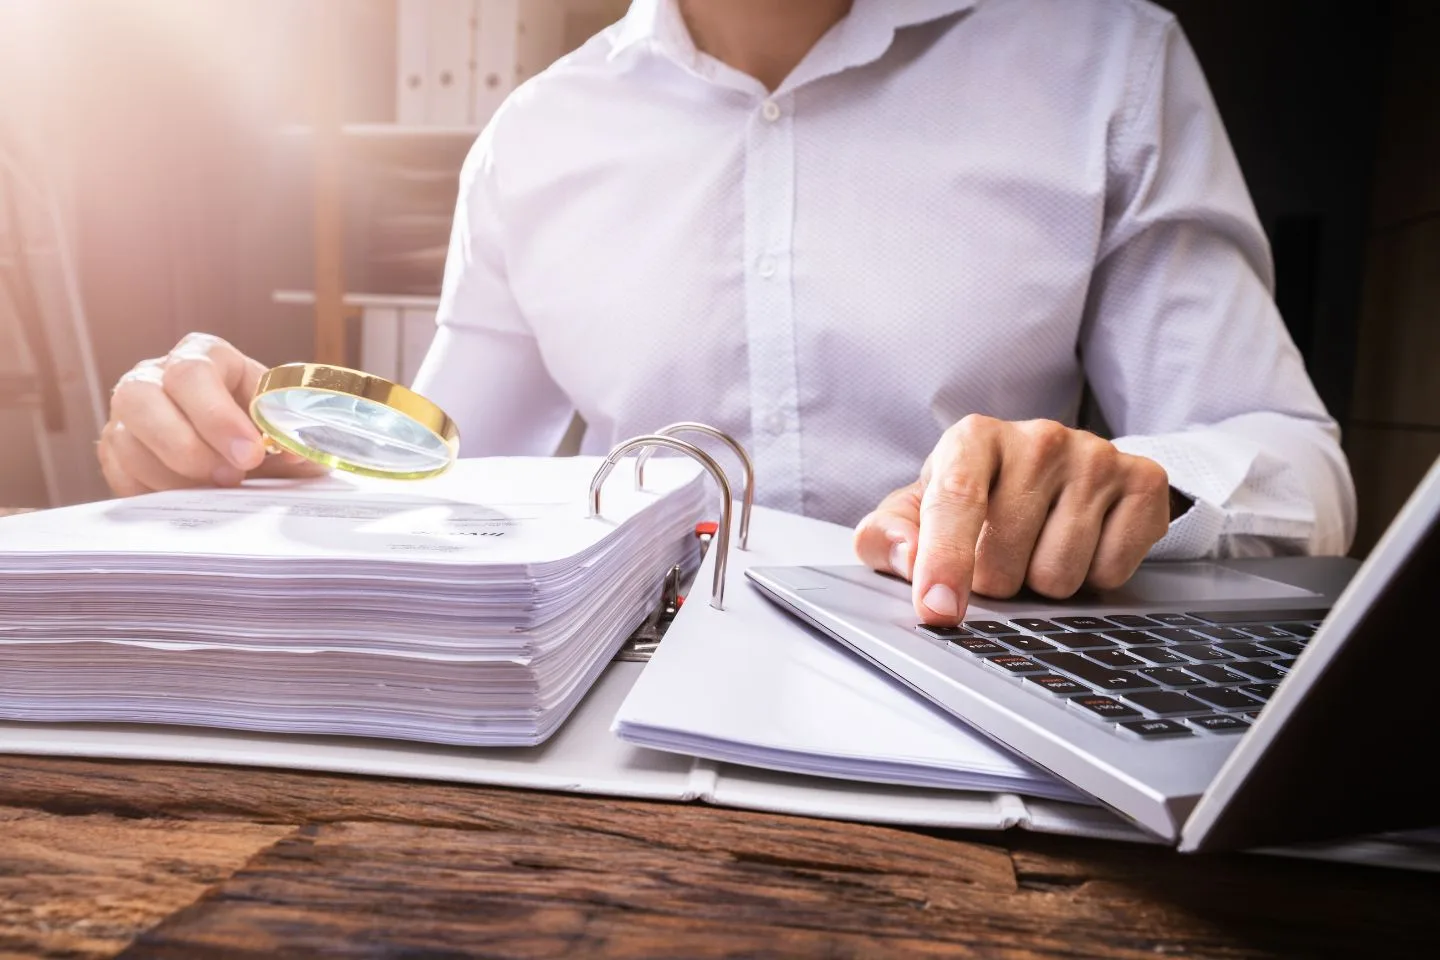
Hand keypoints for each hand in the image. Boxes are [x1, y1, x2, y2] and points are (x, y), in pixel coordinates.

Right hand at [99, 333, 328, 496]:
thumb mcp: (282, 424)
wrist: (242, 449)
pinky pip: (118, 472)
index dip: (218, 417)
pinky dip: (154, 491)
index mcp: (203, 355)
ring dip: (174, 475)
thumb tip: (296, 452)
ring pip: (126, 441)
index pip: (193, 373)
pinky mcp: (112, 448)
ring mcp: (127, 412)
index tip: (250, 454)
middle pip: (143, 399)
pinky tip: (189, 497)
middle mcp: (154, 375)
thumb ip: (291, 435)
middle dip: (188, 447)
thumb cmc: (262, 428)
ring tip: (215, 491)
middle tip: (230, 478)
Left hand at [854, 415, 1172, 625]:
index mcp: (973, 438)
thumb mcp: (917, 511)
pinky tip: (1081, 545)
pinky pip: (1111, 573)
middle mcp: (1038, 438)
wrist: (1058, 473)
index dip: (945, 562)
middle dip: (994, 580)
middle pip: (1006, 559)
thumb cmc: (974, 497)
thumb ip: (886, 537)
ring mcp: (1096, 456)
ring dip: (1041, 582)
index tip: (938, 610)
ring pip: (1060, 575)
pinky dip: (1092, 578)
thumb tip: (906, 558)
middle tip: (997, 556)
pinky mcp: (1144, 481)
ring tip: (1037, 548)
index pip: (956, 501)